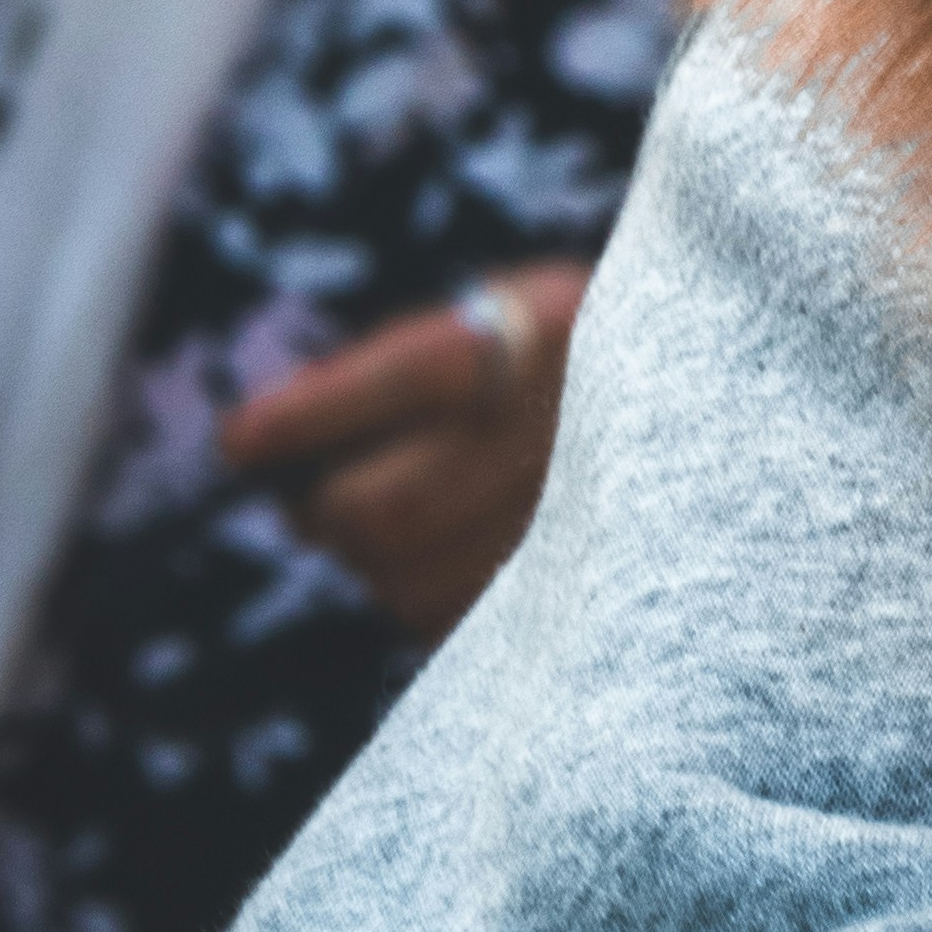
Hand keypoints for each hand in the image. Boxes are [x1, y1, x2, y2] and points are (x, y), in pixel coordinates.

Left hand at [215, 262, 589, 643]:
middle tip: (309, 498)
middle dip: (329, 508)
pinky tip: (434, 552)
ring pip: (408, 578)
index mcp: (552, 331)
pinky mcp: (571, 592)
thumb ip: (388, 364)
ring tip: (381, 519)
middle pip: (396, 505)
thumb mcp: (499, 313)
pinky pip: (442, 618)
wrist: (695, 404)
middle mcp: (572, 425)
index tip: (236, 437)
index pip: (413, 376)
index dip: (316, 413)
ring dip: (366, 557)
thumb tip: (250, 439)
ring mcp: (579, 519)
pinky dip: (411, 590)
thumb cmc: (557, 355)